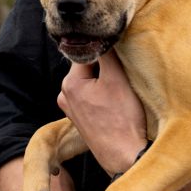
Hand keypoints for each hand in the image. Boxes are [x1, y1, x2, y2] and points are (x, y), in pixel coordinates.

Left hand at [57, 52, 143, 174]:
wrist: (125, 156)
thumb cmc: (123, 119)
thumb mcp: (117, 79)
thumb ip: (108, 53)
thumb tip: (104, 33)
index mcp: (70, 83)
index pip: (89, 51)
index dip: (108, 50)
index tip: (123, 54)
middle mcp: (65, 94)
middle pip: (90, 67)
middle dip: (107, 67)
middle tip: (125, 76)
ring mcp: (71, 109)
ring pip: (92, 82)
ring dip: (106, 81)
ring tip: (122, 93)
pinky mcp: (81, 119)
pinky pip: (92, 97)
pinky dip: (104, 95)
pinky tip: (117, 104)